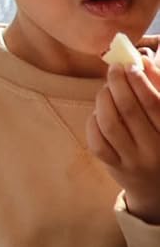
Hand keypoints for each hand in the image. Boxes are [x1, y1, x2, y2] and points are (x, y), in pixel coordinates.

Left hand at [87, 53, 159, 222]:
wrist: (158, 187)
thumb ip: (158, 87)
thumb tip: (141, 59)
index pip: (155, 103)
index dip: (140, 80)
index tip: (130, 64)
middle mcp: (156, 150)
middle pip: (129, 110)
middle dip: (117, 84)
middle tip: (113, 69)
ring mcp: (133, 161)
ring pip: (110, 124)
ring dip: (103, 99)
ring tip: (106, 88)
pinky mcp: (114, 167)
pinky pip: (96, 140)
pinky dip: (94, 120)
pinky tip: (99, 112)